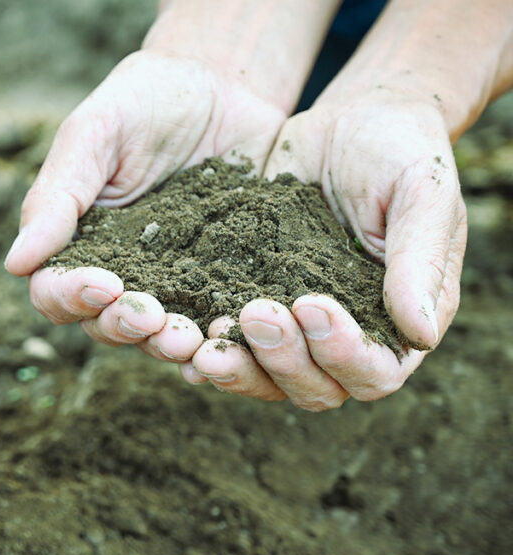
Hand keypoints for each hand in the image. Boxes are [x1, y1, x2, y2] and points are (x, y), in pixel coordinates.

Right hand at [4, 50, 286, 364]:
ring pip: (156, 336)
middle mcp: (118, 275)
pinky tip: (230, 336)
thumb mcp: (95, 135)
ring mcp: (171, 284)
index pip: (55, 292)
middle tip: (152, 318)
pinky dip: (219, 338)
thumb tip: (14, 264)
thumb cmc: (144, 101)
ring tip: (190, 339)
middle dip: (123, 327)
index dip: (72, 297)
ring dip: (167, 344)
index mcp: (75, 245)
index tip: (105, 285)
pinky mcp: (222, 283)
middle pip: (102, 326)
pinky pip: (214, 322)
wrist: (225, 85)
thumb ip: (57, 198)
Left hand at [183, 90, 464, 409]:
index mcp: (397, 326)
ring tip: (206, 335)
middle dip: (281, 359)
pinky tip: (177, 332)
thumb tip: (420, 334)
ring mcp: (293, 333)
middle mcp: (344, 342)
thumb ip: (420, 262)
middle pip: (314, 389)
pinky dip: (202, 347)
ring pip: (264, 379)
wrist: (348, 122)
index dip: (342, 354)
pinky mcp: (248, 306)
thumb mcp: (420, 194)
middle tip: (254, 311)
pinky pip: (226, 346)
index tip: (310, 304)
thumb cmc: (400, 152)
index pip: (374, 373)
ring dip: (236, 366)